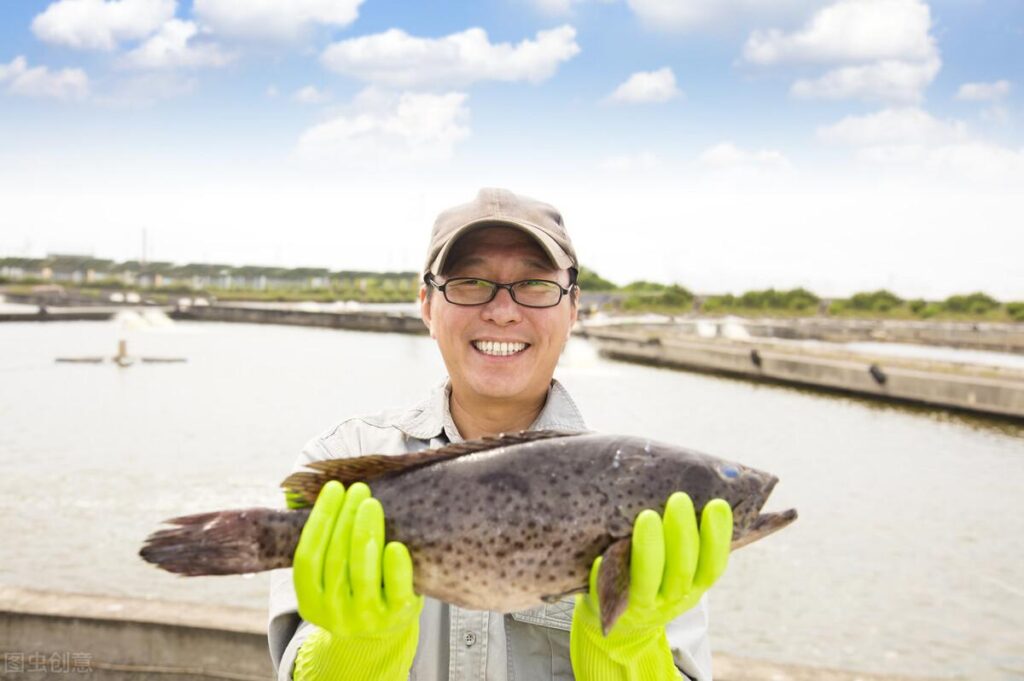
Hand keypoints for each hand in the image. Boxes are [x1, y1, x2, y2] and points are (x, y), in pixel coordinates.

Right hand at [292, 480, 423, 679]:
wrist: (382, 631)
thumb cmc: (356, 589)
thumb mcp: (332, 578)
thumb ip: (327, 547)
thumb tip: (331, 490)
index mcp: (310, 601)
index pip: (307, 556)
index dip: (319, 520)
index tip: (333, 488)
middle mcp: (332, 614)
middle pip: (335, 559)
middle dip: (346, 519)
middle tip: (358, 490)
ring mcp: (364, 618)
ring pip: (361, 572)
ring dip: (365, 533)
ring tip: (371, 504)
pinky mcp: (395, 617)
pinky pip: (395, 589)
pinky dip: (395, 567)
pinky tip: (396, 544)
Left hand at [570, 492, 731, 679]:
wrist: (624, 620)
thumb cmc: (657, 574)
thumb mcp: (680, 562)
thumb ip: (689, 535)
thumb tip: (710, 483)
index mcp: (695, 584)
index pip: (713, 565)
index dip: (717, 538)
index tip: (717, 505)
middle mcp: (673, 597)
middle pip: (682, 571)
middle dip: (681, 535)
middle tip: (679, 499)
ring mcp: (642, 606)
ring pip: (648, 582)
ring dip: (649, 551)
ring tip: (647, 517)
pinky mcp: (610, 608)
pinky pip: (608, 593)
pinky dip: (606, 575)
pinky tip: (603, 556)